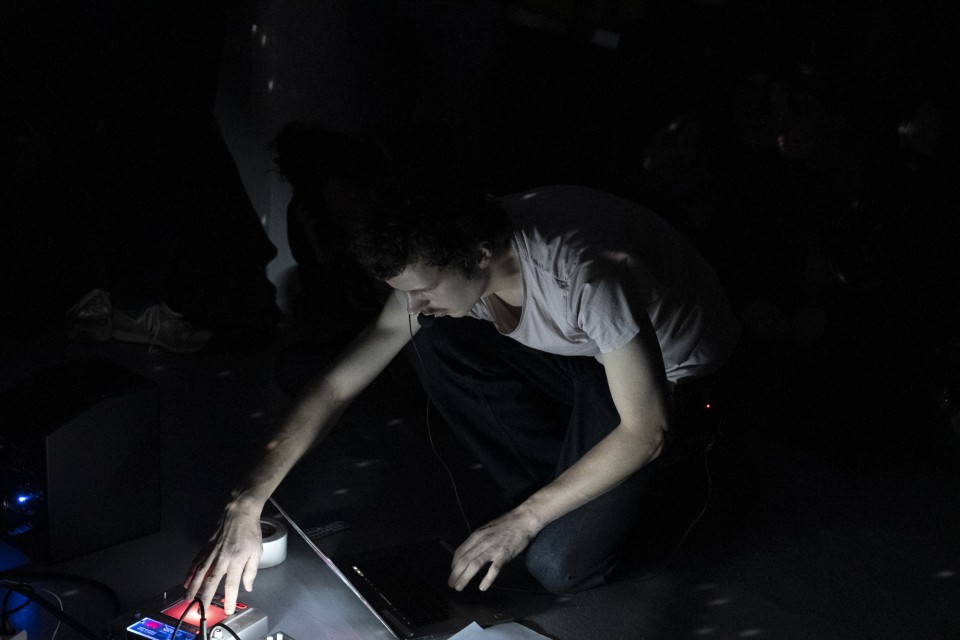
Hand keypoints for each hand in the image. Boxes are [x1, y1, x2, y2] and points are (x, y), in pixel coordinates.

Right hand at [183, 498, 262, 614]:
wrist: (240, 512)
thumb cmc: (250, 531)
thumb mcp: (257, 552)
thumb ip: (251, 571)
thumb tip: (248, 586)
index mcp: (236, 559)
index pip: (232, 584)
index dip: (230, 598)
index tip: (228, 610)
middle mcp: (222, 558)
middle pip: (211, 581)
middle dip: (205, 598)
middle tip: (201, 611)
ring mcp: (212, 552)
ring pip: (200, 573)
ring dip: (193, 588)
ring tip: (188, 599)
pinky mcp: (207, 547)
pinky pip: (197, 562)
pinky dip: (190, 573)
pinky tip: (187, 582)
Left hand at [448, 509, 539, 591]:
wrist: (523, 519)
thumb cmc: (506, 524)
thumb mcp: (487, 529)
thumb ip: (478, 540)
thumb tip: (470, 552)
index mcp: (477, 535)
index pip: (460, 551)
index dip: (454, 564)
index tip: (452, 572)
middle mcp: (482, 542)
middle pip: (464, 560)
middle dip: (455, 573)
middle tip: (451, 584)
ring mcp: (493, 548)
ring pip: (474, 565)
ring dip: (465, 577)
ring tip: (459, 587)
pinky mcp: (504, 554)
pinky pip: (494, 569)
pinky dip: (487, 579)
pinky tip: (482, 587)